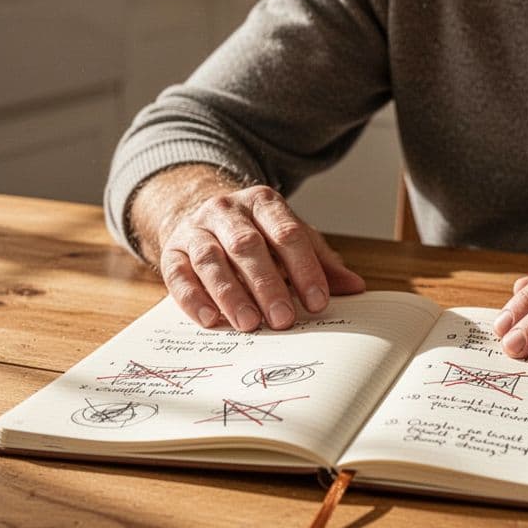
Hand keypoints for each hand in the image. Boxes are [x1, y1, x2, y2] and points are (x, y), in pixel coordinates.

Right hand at [156, 185, 364, 331]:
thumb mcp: (290, 239)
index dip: (305, 268)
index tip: (318, 301)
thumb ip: (320, 262)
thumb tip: (356, 288)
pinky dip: (193, 298)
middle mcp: (227, 211)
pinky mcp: (172, 251)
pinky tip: (210, 320)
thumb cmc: (257, 235)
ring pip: (211, 259)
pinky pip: (178, 274)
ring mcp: (196, 229)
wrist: (204, 218)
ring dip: (231, 294)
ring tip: (249, 324)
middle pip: (247, 246)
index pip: (287, 233)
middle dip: (267, 284)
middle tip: (283, 319)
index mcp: (263, 203)